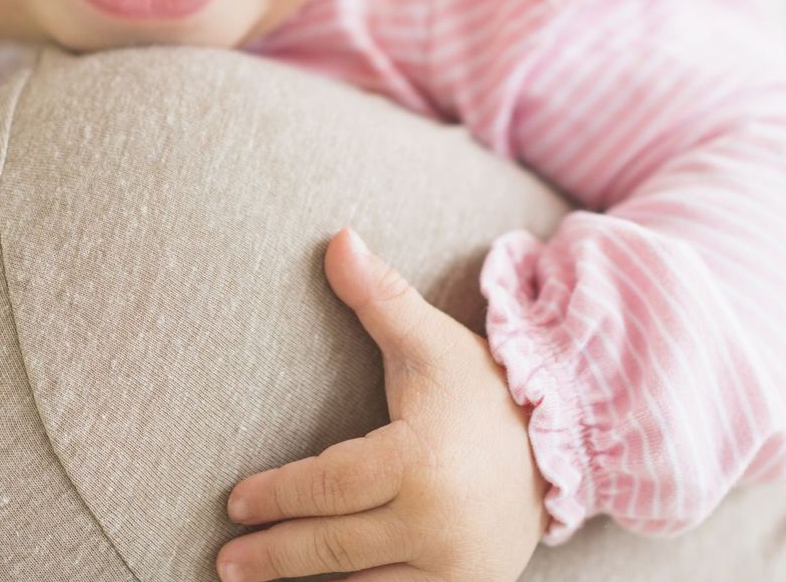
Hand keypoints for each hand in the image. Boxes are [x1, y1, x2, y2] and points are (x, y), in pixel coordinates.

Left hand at [217, 229, 547, 581]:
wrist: (562, 449)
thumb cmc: (480, 391)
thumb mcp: (429, 341)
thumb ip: (379, 295)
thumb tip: (338, 238)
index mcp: (419, 462)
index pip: (329, 487)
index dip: (277, 496)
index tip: (234, 503)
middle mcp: (437, 525)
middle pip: (333, 546)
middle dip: (273, 556)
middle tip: (224, 562)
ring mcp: (454, 568)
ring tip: (255, 581)